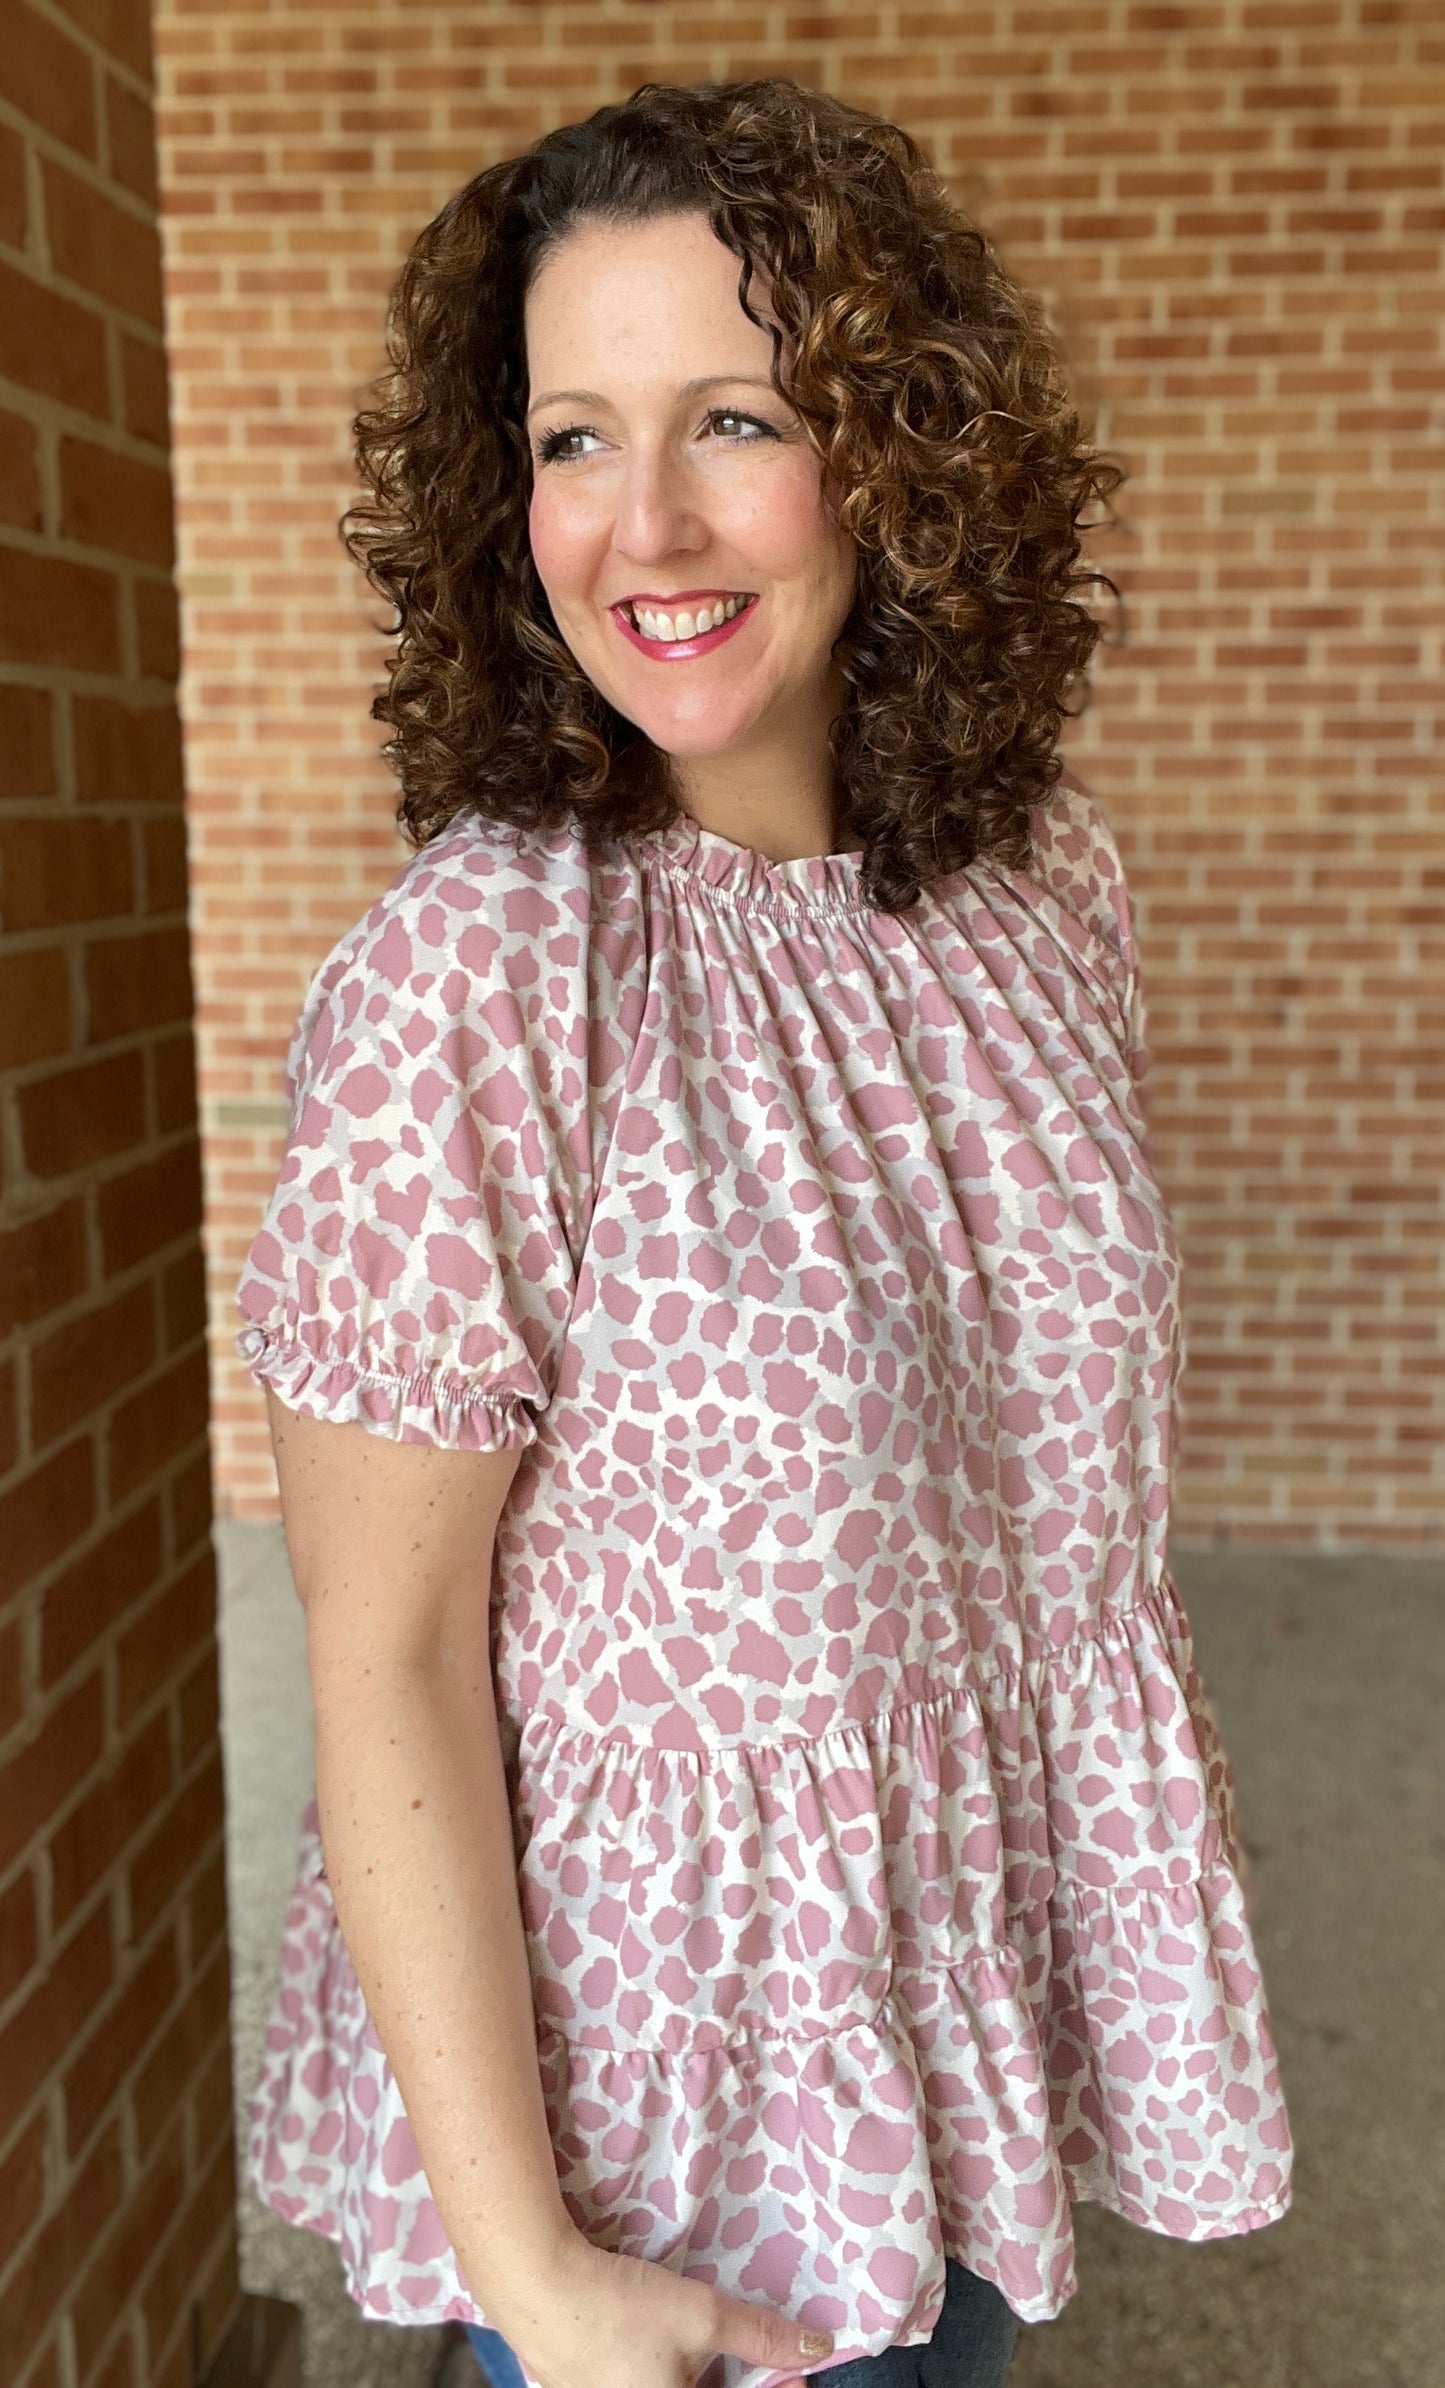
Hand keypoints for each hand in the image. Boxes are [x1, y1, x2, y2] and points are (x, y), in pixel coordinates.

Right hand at [485, 2226, 835, 2387]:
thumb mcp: (700, 2316)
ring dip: (696, 2374)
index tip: (792, 2369)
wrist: (536, 2287)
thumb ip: (760, 2336)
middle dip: (732, 2380)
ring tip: (706, 2344)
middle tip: (756, 2355)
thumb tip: (819, 2346)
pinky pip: (638, 2384)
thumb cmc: (620, 2310)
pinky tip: (659, 2338)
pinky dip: (660, 2368)